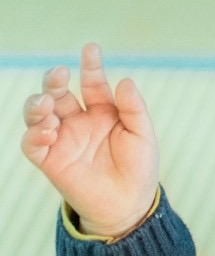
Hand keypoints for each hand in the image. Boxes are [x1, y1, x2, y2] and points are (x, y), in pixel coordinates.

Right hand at [21, 44, 158, 238]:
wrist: (129, 205)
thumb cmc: (139, 169)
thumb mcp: (142, 136)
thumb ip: (133, 109)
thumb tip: (125, 80)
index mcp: (102, 112)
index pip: (92, 83)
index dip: (91, 66)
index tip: (91, 49)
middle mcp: (78, 121)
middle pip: (57, 93)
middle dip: (54, 80)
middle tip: (59, 74)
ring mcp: (61, 138)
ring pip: (38, 113)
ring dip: (37, 104)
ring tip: (47, 104)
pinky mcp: (49, 159)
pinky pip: (32, 143)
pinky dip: (34, 133)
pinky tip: (48, 130)